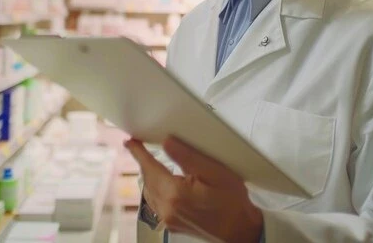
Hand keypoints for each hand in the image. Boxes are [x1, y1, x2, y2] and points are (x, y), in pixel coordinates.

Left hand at [125, 136, 262, 242]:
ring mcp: (169, 220)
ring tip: (151, 163)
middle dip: (144, 163)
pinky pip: (156, 204)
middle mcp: (168, 209)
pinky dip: (155, 190)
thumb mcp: (215, 171)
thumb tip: (167, 143)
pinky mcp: (173, 225)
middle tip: (140, 148)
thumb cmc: (232, 201)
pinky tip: (163, 183)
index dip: (138, 153)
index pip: (149, 168)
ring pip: (149, 193)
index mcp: (176, 193)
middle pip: (147, 180)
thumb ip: (188, 157)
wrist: (241, 230)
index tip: (130, 142)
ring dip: (149, 177)